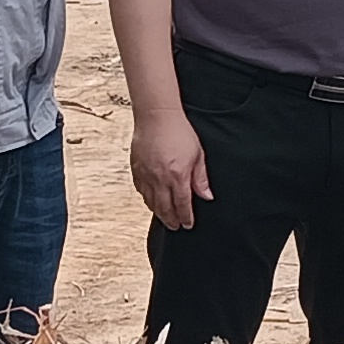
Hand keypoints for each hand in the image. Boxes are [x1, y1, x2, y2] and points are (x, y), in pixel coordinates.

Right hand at [129, 105, 210, 232]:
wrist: (157, 116)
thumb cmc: (180, 132)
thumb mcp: (198, 155)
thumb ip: (201, 178)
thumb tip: (207, 197)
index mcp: (177, 176)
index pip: (182, 205)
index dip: (185, 217)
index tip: (188, 225)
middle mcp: (160, 179)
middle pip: (165, 208)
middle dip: (171, 220)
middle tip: (176, 227)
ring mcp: (146, 175)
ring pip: (151, 202)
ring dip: (159, 212)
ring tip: (165, 217)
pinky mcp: (136, 169)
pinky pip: (141, 190)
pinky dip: (147, 199)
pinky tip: (152, 201)